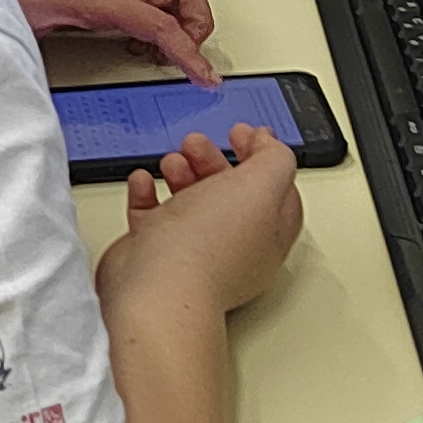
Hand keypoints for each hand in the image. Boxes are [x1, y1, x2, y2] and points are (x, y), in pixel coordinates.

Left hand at [0, 0, 218, 84]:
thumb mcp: (28, 29)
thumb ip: (43, 59)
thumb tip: (55, 86)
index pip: (162, 24)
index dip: (190, 52)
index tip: (205, 78)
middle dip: (198, 22)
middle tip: (189, 56)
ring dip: (182, 22)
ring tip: (170, 54)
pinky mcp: (101, 0)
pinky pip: (147, 7)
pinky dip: (160, 26)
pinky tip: (142, 48)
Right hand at [102, 125, 303, 313]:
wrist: (157, 286)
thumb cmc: (208, 246)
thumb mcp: (262, 185)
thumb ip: (275, 161)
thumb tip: (270, 147)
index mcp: (266, 234)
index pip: (277, 192)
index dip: (265, 159)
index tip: (248, 135)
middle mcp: (232, 247)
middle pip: (230, 194)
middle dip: (216, 161)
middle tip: (199, 144)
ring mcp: (193, 253)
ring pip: (191, 203)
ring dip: (182, 173)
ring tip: (173, 161)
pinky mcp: (155, 254)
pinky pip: (152, 217)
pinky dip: (147, 194)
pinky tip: (144, 181)